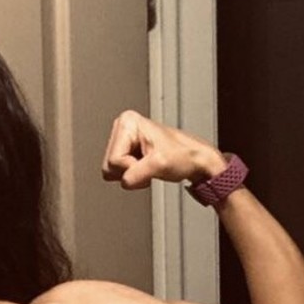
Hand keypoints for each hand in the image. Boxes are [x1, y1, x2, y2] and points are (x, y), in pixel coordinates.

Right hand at [101, 110, 227, 188]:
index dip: (132, 167)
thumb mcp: (158, 164)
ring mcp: (123, 139)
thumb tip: (124, 182)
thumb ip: (136, 174)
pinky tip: (146, 166)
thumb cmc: (183, 155)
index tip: (149, 161)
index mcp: (127, 122)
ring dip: (132, 174)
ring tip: (148, 165)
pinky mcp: (127, 150)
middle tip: (148, 164)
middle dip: (130, 171)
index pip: (114, 159)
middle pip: (109, 166)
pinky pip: (117, 173)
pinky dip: (133, 175)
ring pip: (111, 172)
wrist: (195, 159)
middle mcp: (122, 127)